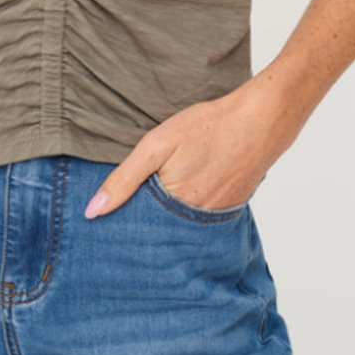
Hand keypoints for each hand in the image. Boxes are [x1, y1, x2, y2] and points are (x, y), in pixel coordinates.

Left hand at [83, 77, 302, 217]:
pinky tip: (186, 192)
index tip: (106, 227)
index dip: (124, 226)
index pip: (140, 232)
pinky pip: (202, 218)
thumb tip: (93, 211)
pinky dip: (189, 211)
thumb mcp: (157, 145)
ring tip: (155, 205)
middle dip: (144, 228)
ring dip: (167, 220)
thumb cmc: (208, 128)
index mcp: (175, 209)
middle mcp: (197, 223)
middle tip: (130, 215)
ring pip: (181, 226)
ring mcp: (217, 218)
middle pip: (161, 233)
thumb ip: (124, 179)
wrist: (261, 121)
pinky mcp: (230, 208)